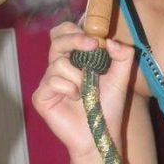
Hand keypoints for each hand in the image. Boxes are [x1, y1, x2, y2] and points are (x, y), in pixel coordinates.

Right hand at [32, 22, 135, 158]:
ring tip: (87, 91)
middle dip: (75, 40)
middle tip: (92, 46)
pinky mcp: (41, 97)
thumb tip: (110, 40)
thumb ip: (122, 56)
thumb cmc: (108, 107)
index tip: (94, 39)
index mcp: (73, 59)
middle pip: (56, 40)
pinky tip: (77, 99)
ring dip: (79, 76)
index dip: (75, 30)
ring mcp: (47, 82)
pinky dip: (69, 88)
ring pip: (58, 63)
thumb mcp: (121, 78)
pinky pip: (53, 81)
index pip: (64, 33)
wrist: (100, 133)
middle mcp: (58, 67)